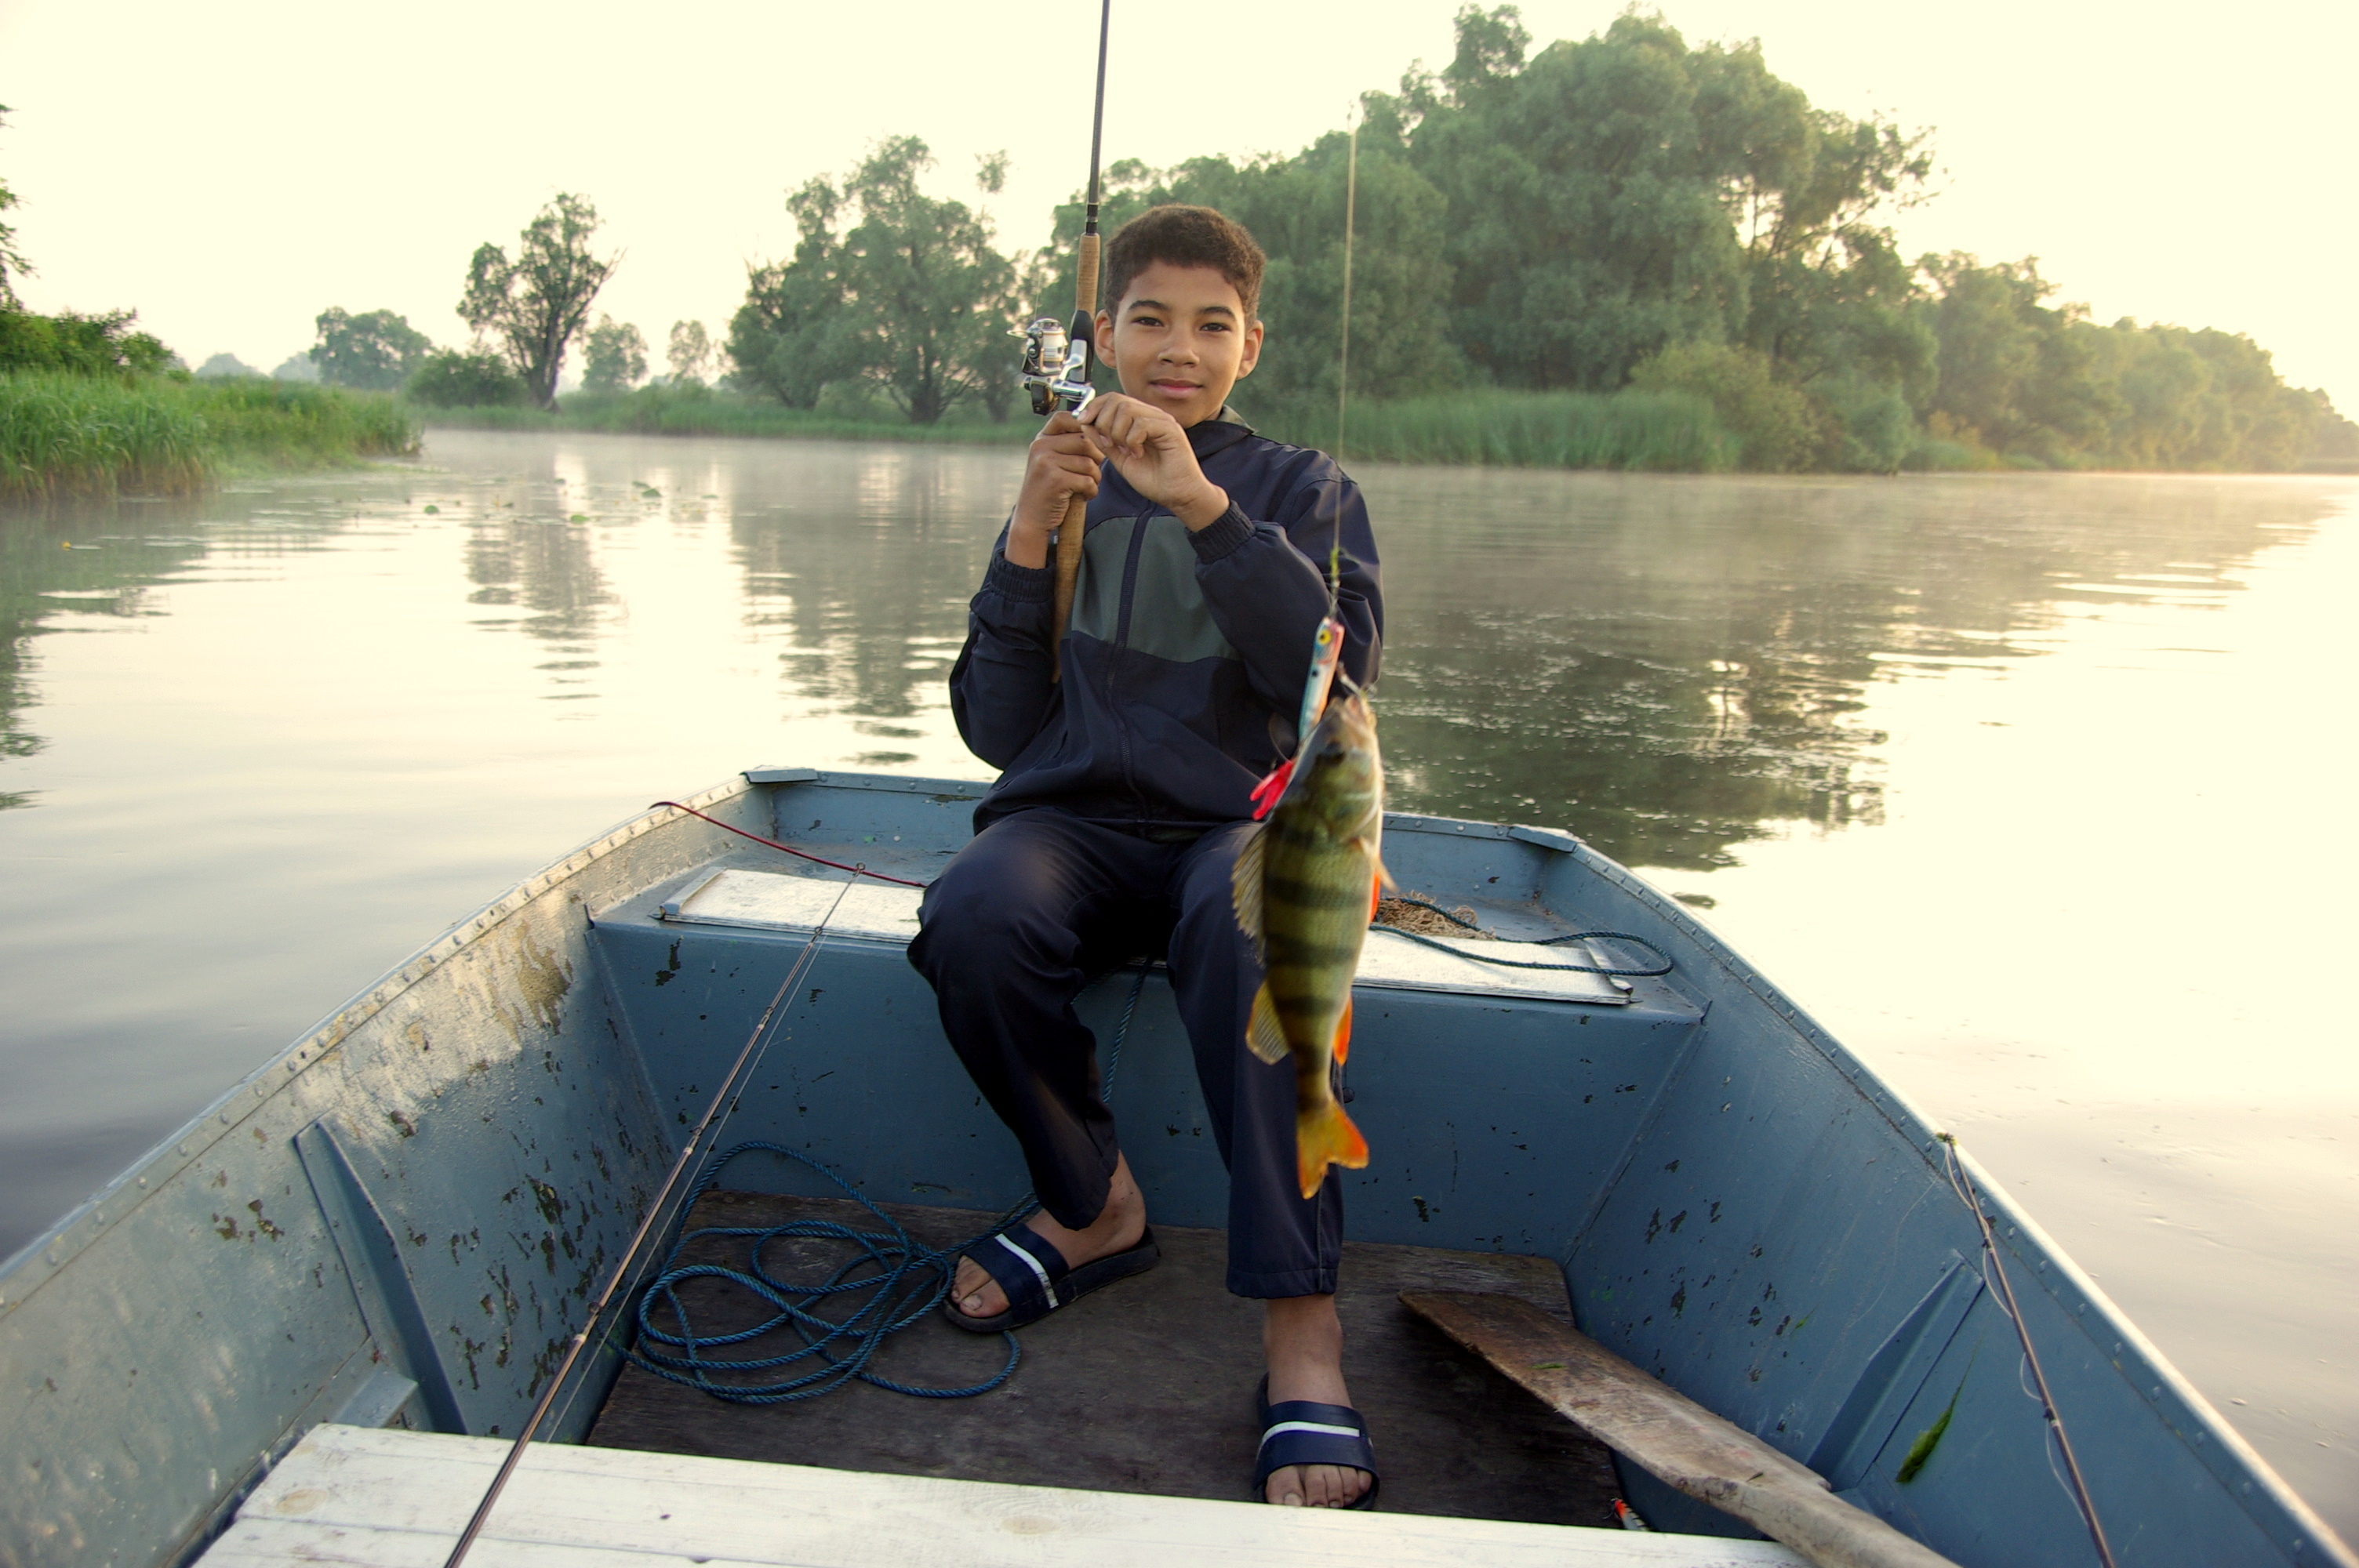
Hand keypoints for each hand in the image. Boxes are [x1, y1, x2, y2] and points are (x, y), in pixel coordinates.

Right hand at [1008, 410, 1105, 567]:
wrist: (1031, 518)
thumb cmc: (1049, 490)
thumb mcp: (1053, 461)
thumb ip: (1070, 445)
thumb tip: (1101, 431)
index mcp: (1042, 439)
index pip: (1067, 418)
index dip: (1086, 425)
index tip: (1095, 442)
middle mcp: (1041, 446)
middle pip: (1085, 440)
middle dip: (1097, 457)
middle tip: (1092, 472)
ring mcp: (1045, 462)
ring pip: (1089, 462)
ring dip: (1095, 478)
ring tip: (1087, 486)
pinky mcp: (1054, 480)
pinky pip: (1087, 480)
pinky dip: (1091, 491)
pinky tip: (1084, 496)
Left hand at [1078, 394, 1229, 529]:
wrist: (1178, 496)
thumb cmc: (1156, 480)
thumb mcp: (1120, 460)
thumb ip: (1104, 442)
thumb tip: (1085, 424)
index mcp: (1139, 420)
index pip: (1113, 399)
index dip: (1094, 407)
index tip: (1082, 421)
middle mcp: (1151, 415)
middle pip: (1117, 399)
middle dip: (1103, 421)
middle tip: (1108, 443)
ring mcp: (1161, 421)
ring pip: (1127, 409)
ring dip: (1118, 432)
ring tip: (1125, 450)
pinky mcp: (1170, 429)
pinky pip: (1142, 423)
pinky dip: (1133, 440)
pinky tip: (1138, 453)